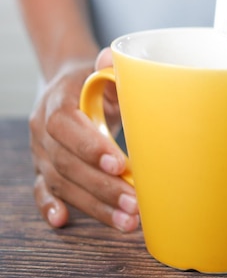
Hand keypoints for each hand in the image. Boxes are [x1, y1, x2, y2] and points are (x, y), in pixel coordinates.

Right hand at [30, 56, 138, 231]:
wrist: (70, 86)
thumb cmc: (93, 82)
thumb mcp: (101, 70)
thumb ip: (108, 64)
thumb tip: (112, 56)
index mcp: (56, 102)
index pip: (65, 125)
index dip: (89, 146)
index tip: (120, 164)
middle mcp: (42, 131)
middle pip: (66, 163)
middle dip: (102, 187)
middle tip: (134, 204)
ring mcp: (41, 154)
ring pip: (61, 184)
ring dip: (94, 206)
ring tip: (126, 221)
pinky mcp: (43, 170)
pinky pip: (43, 191)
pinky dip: (50, 207)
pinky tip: (63, 221)